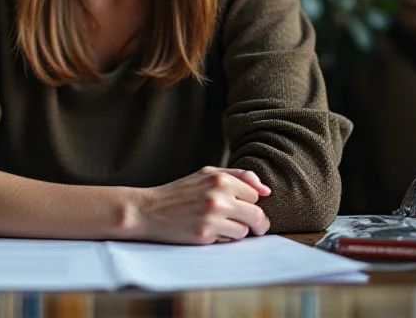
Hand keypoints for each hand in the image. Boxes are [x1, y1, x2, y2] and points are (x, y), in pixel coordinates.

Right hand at [134, 165, 270, 244]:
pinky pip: (229, 241)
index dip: (248, 202)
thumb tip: (266, 190)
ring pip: (245, 231)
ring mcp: (212, 216)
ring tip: (217, 224)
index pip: (255, 194)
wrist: (149, 209)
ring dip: (236, 231)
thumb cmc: (181, 192)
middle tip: (242, 224)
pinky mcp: (205, 235)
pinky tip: (207, 231)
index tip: (238, 206)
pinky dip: (222, 238)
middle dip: (254, 223)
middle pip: (257, 215)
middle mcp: (218, 195)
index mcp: (220, 178)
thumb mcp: (206, 174)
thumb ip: (238, 176)